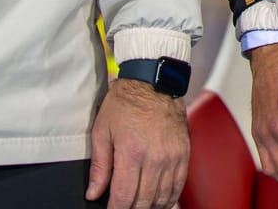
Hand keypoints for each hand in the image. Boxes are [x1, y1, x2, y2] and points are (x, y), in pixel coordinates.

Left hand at [87, 77, 189, 208]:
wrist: (153, 82)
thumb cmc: (125, 102)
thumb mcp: (102, 130)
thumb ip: (99, 165)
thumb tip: (94, 192)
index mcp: (131, 152)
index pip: (123, 196)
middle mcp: (154, 158)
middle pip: (143, 201)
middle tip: (123, 208)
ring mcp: (172, 157)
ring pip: (162, 197)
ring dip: (150, 207)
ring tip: (140, 206)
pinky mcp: (184, 153)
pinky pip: (178, 185)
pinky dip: (169, 198)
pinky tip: (159, 201)